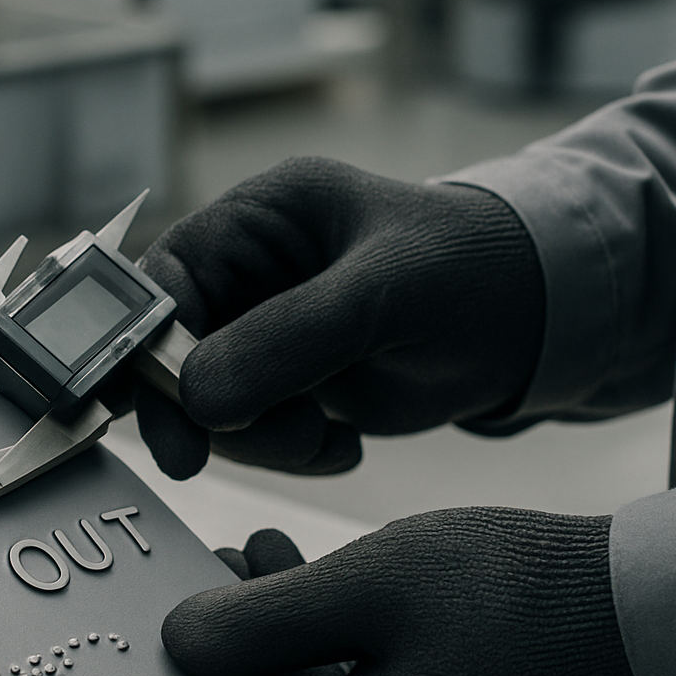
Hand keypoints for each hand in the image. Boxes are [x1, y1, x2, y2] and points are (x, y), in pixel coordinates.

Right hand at [135, 157, 544, 478]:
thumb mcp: (384, 294)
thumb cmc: (471, 270)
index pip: (162, 278)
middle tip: (203, 460)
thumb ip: (290, 339)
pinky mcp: (288, 385)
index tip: (151, 409)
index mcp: (259, 216)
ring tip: (323, 437)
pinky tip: (344, 445)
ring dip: (255, 440)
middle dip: (200, 409)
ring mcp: (264, 331)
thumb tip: (198, 397)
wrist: (533, 324)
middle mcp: (248, 270)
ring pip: (207, 404)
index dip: (142, 344)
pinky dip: (287, 455)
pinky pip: (251, 436)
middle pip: (170, 351)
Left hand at [136, 509, 651, 675]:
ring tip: (235, 557)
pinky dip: (309, 648)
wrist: (641, 610)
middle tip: (173, 577)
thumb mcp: (370, 585)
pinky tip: (296, 578)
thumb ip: (255, 618)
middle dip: (206, 657)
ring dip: (259, 641)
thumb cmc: (524, 594)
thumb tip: (176, 643)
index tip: (105, 646)